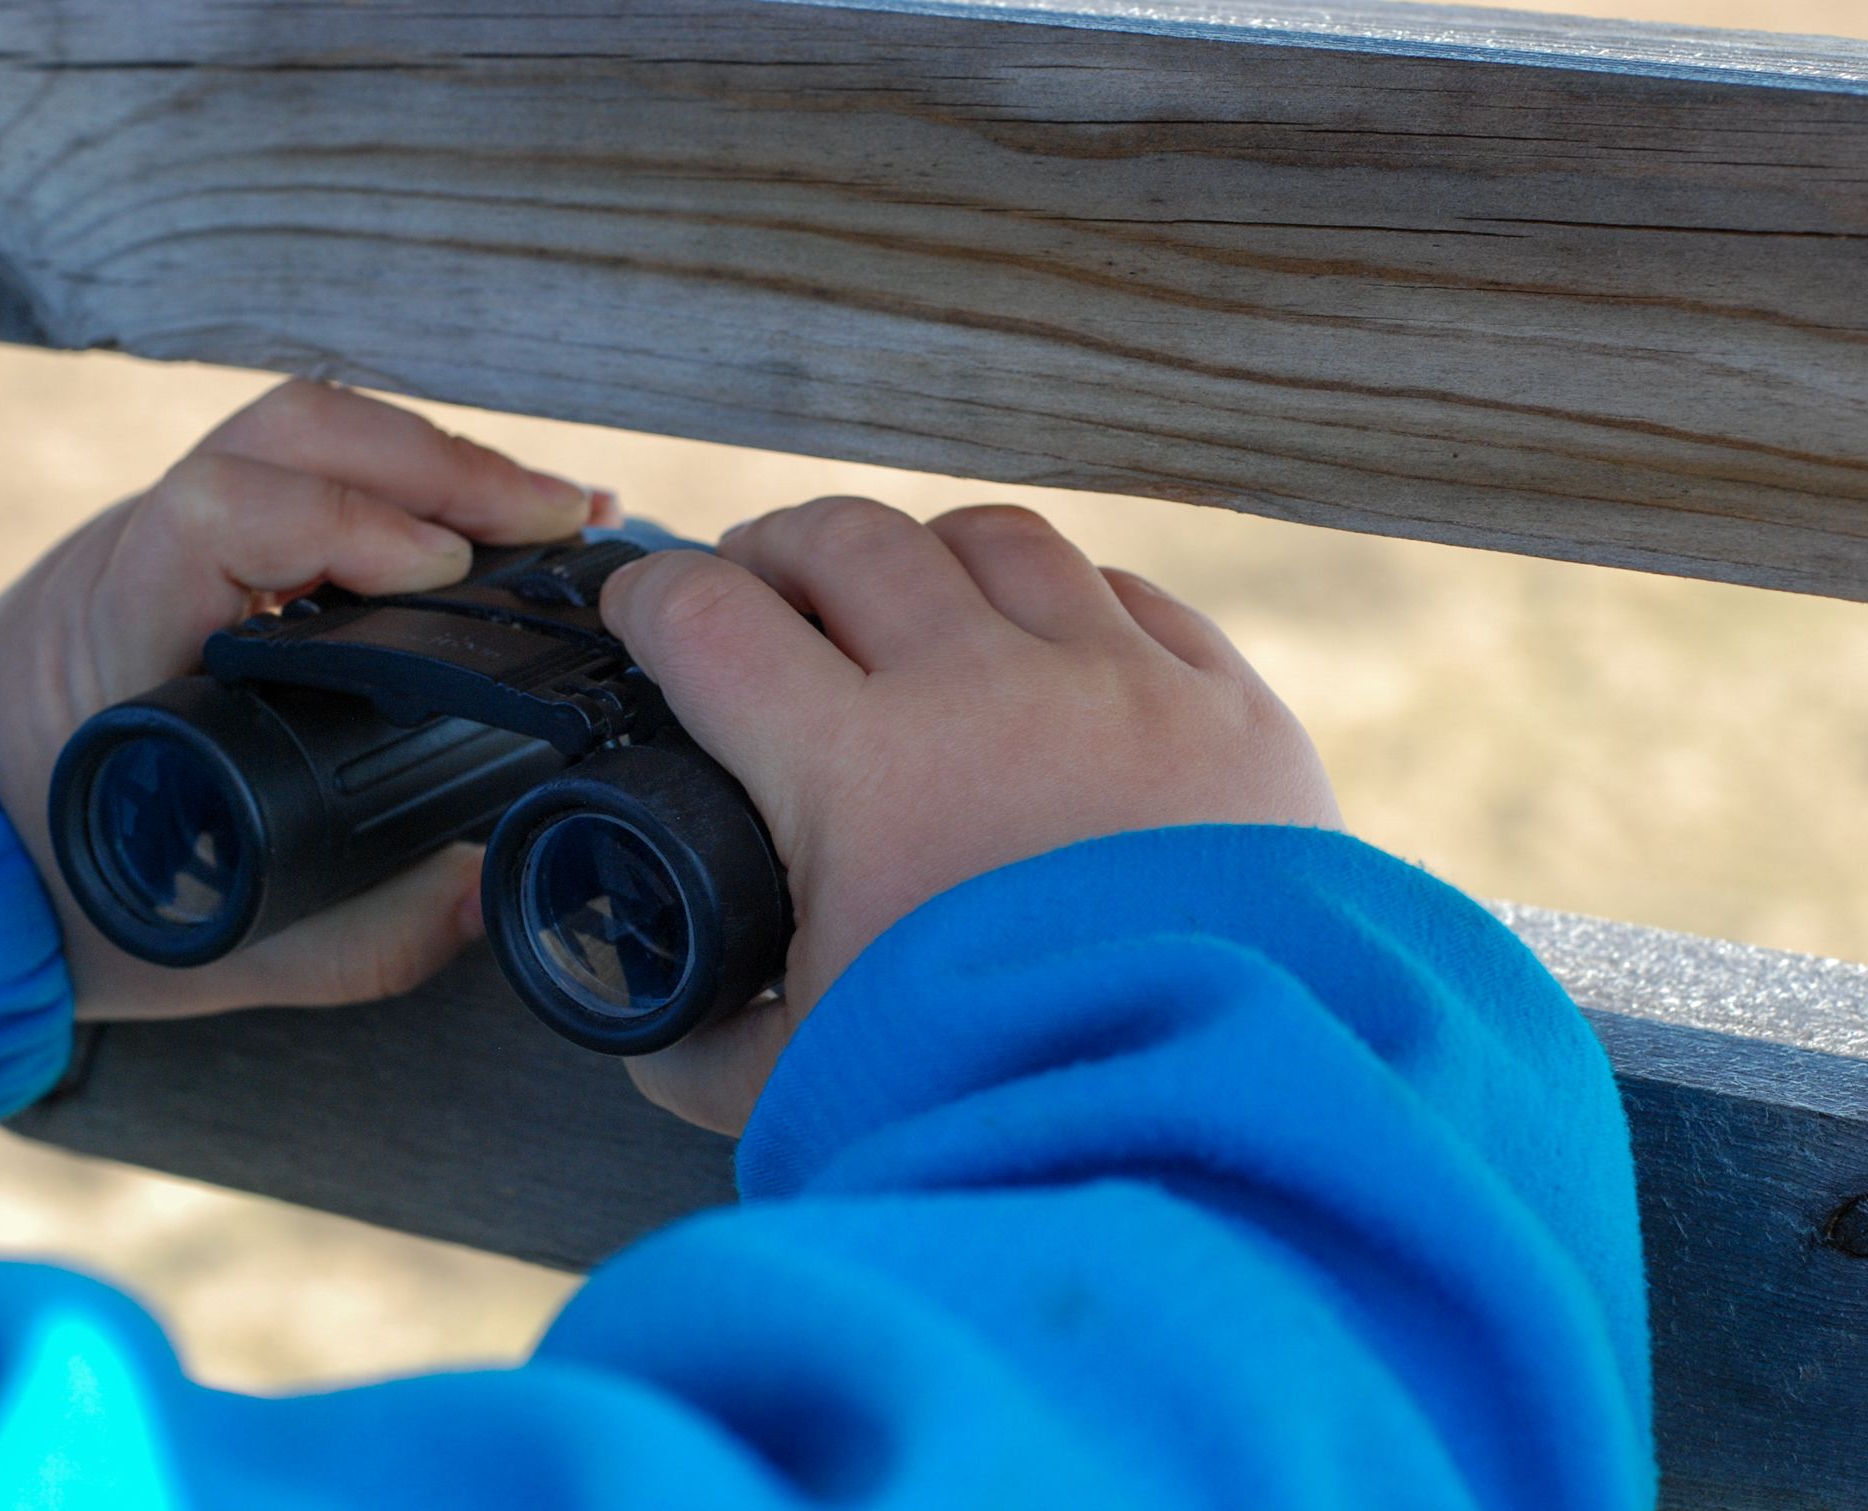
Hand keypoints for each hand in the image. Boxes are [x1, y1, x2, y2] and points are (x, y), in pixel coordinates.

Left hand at [0, 380, 619, 1019]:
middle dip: (445, 463)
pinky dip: (406, 480)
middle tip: (564, 519)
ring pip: (304, 430)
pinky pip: (305, 466)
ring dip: (438, 459)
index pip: (220, 511)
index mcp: (122, 638)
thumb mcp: (221, 942)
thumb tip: (495, 892)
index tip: (450, 571)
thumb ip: (365, 937)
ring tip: (549, 513)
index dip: (347, 521)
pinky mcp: (192, 540)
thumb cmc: (69, 894)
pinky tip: (481, 523)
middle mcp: (137, 559)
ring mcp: (160, 534)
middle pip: (290, 432)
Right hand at [600, 498, 1341, 1133]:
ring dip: (921, 554)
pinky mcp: (1228, 708)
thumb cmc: (1002, 1107)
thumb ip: (704, 1044)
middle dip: (776, 552)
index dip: (648, 598)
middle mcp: (990, 694)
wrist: (1216, 1135)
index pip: (709, 620)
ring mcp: (1123, 685)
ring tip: (899, 594)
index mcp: (862, 774)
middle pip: (848, 541)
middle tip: (756, 590)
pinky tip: (1046, 643)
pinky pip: (1128, 592)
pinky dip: (1066, 598)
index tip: (638, 610)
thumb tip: (658, 1021)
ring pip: (994, 540)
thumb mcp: (806, 1084)